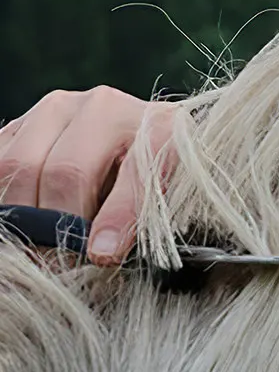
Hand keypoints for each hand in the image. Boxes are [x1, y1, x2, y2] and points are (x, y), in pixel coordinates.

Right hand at [0, 86, 171, 262]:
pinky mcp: (25, 122)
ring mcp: (59, 110)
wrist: (140, 138)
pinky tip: (15, 219)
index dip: (115, 219)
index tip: (102, 255)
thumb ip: (141, 219)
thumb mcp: (170, 199)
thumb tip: (100, 252)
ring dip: (20, 213)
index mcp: (157, 128)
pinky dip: (3, 195)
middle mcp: (105, 109)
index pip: (134, 175)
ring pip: (19, 164)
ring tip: (33, 247)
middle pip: (65, 171)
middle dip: (56, 225)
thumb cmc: (161, 178)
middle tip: (56, 262)